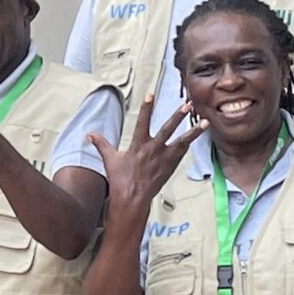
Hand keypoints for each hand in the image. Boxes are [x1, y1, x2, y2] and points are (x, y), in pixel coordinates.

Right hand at [87, 95, 198, 220]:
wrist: (132, 199)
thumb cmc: (120, 179)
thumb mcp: (110, 160)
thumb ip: (101, 144)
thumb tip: (88, 134)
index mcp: (138, 145)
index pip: (142, 122)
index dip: (146, 108)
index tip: (151, 95)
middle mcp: (153, 150)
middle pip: (168, 129)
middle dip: (177, 116)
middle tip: (187, 105)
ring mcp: (164, 159)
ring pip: (182, 142)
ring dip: (194, 132)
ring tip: (206, 122)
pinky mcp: (170, 167)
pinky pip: (181, 153)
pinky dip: (187, 144)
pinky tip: (195, 136)